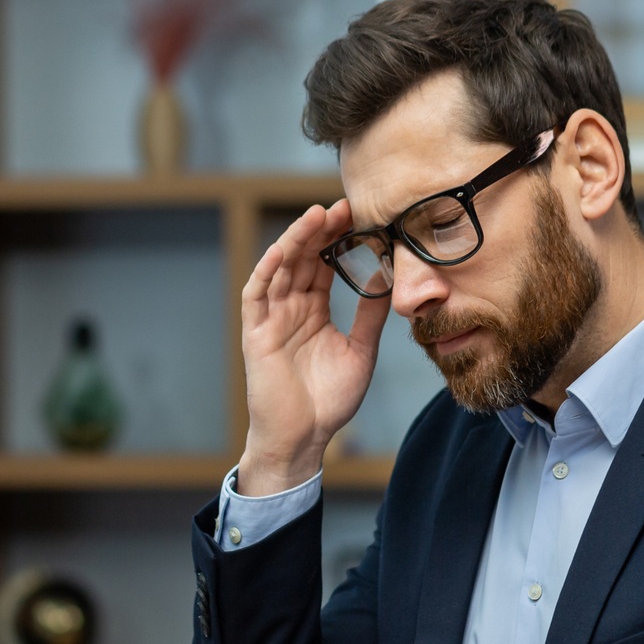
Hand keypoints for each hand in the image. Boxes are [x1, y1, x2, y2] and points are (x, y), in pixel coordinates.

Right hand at [236, 201, 391, 495]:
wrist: (303, 438)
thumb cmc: (329, 401)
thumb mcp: (360, 351)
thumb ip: (370, 315)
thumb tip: (388, 277)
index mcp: (313, 311)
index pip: (324, 265)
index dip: (338, 240)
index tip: (359, 215)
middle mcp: (290, 309)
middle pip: (303, 259)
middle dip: (320, 231)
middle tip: (343, 206)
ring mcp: (271, 319)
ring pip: (281, 269)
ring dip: (296, 241)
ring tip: (317, 216)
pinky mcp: (255, 333)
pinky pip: (256, 296)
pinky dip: (266, 271)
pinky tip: (281, 251)